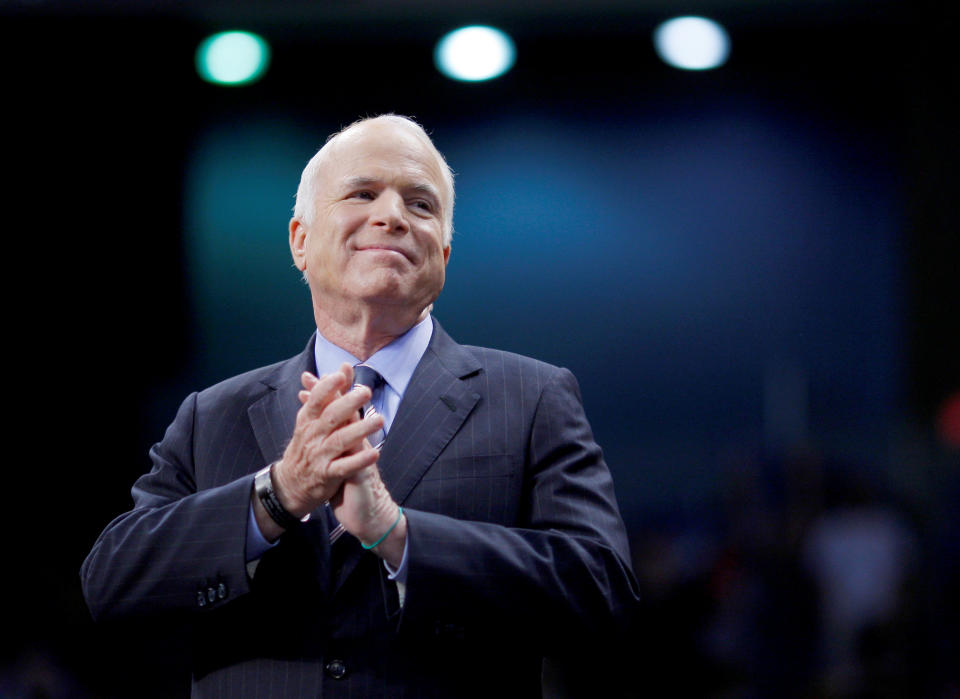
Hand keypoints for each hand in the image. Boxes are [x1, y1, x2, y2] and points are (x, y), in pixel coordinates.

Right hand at [270, 363, 384, 518]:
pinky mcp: (326, 475)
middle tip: (366, 392)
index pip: (316, 400)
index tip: (341, 375)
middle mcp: (312, 436)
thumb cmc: (307, 446)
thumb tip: (344, 367)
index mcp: (308, 421)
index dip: (327, 387)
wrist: (289, 485)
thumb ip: (330, 395)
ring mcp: (319, 455)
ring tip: (379, 420)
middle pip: (330, 417)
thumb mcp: (312, 420)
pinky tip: (375, 453)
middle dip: (348, 404)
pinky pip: (344, 467)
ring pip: (340, 441)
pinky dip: (359, 460)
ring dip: (360, 430)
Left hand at [294, 368, 406, 564]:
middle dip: (336, 394)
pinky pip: (363, 462)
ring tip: (351, 396)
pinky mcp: (364, 476)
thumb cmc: (349, 485)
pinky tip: (361, 443)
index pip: (333, 411)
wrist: (369, 514)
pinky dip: (361, 454)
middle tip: (328, 376)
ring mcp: (361, 457)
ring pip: (358, 432)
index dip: (322, 395)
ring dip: (354, 414)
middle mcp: (355, 444)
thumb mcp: (334, 460)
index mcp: (346, 439)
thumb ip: (327, 440)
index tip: (307, 378)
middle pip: (347, 414)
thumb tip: (313, 423)